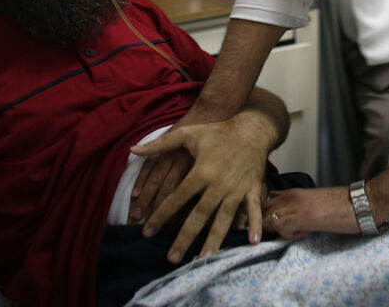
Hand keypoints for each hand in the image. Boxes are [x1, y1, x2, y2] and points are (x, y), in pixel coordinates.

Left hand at [130, 112, 275, 262]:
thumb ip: (159, 144)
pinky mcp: (252, 190)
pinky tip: (252, 243)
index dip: (160, 215)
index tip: (147, 232)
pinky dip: (256, 225)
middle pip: (198, 215)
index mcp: (200, 172)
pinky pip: (253, 210)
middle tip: (171, 258)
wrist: (251, 129)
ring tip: (203, 259)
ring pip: (223, 219)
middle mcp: (218, 184)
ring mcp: (236, 189)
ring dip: (214, 240)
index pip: (176, 198)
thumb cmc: (217, 132)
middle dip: (184, 238)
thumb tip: (132, 150)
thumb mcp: (188, 133)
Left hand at [262, 186, 358, 239]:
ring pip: (268, 220)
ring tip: (296, 233)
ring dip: (277, 231)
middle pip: (262, 211)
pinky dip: (287, 235)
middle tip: (279, 234)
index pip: (265, 203)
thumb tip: (286, 217)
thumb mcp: (313, 202)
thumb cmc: (342, 205)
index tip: (270, 228)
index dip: (264, 217)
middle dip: (265, 225)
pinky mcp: (302, 217)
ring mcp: (295, 206)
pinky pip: (281, 228)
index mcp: (293, 193)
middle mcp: (291, 197)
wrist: (360, 202)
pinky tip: (303, 233)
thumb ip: (297, 206)